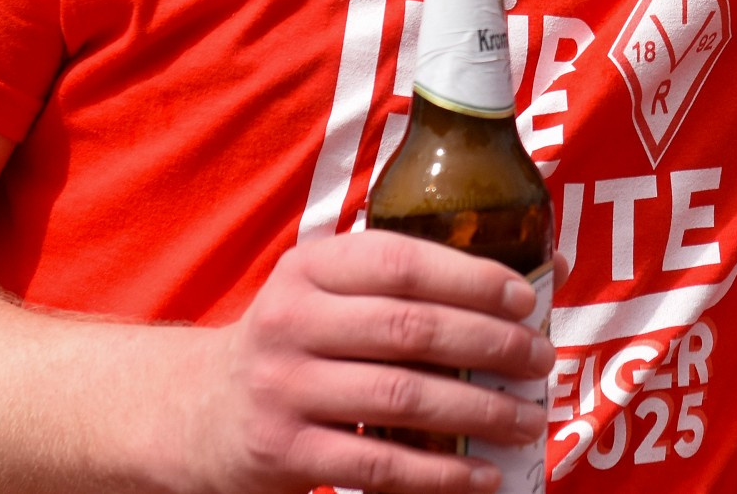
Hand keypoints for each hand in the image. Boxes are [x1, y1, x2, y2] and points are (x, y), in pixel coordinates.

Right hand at [180, 230, 552, 492]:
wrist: (197, 412)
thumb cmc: (296, 344)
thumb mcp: (328, 295)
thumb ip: (408, 283)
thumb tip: (537, 273)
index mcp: (311, 269)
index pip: (401, 262)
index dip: (471, 279)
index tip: (525, 298)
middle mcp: (292, 321)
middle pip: (409, 329)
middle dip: (489, 345)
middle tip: (539, 361)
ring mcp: (285, 389)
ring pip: (401, 397)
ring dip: (478, 412)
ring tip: (526, 420)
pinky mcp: (285, 452)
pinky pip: (378, 464)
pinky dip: (440, 474)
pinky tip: (482, 474)